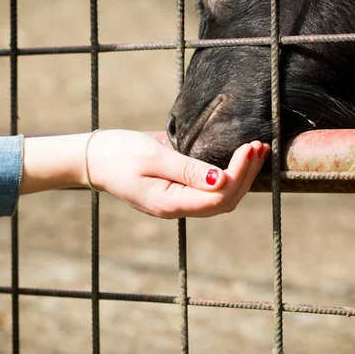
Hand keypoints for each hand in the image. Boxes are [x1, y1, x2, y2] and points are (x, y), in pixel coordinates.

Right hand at [87, 130, 269, 217]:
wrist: (94, 159)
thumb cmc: (118, 154)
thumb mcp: (152, 157)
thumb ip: (187, 169)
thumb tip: (223, 180)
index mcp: (170, 203)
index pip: (218, 197)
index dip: (239, 175)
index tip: (249, 147)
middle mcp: (178, 207)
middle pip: (226, 201)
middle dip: (247, 175)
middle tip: (260, 146)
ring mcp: (179, 200)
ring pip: (222, 198)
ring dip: (242, 176)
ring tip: (257, 150)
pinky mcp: (179, 189)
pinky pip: (211, 189)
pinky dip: (229, 174)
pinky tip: (239, 158)